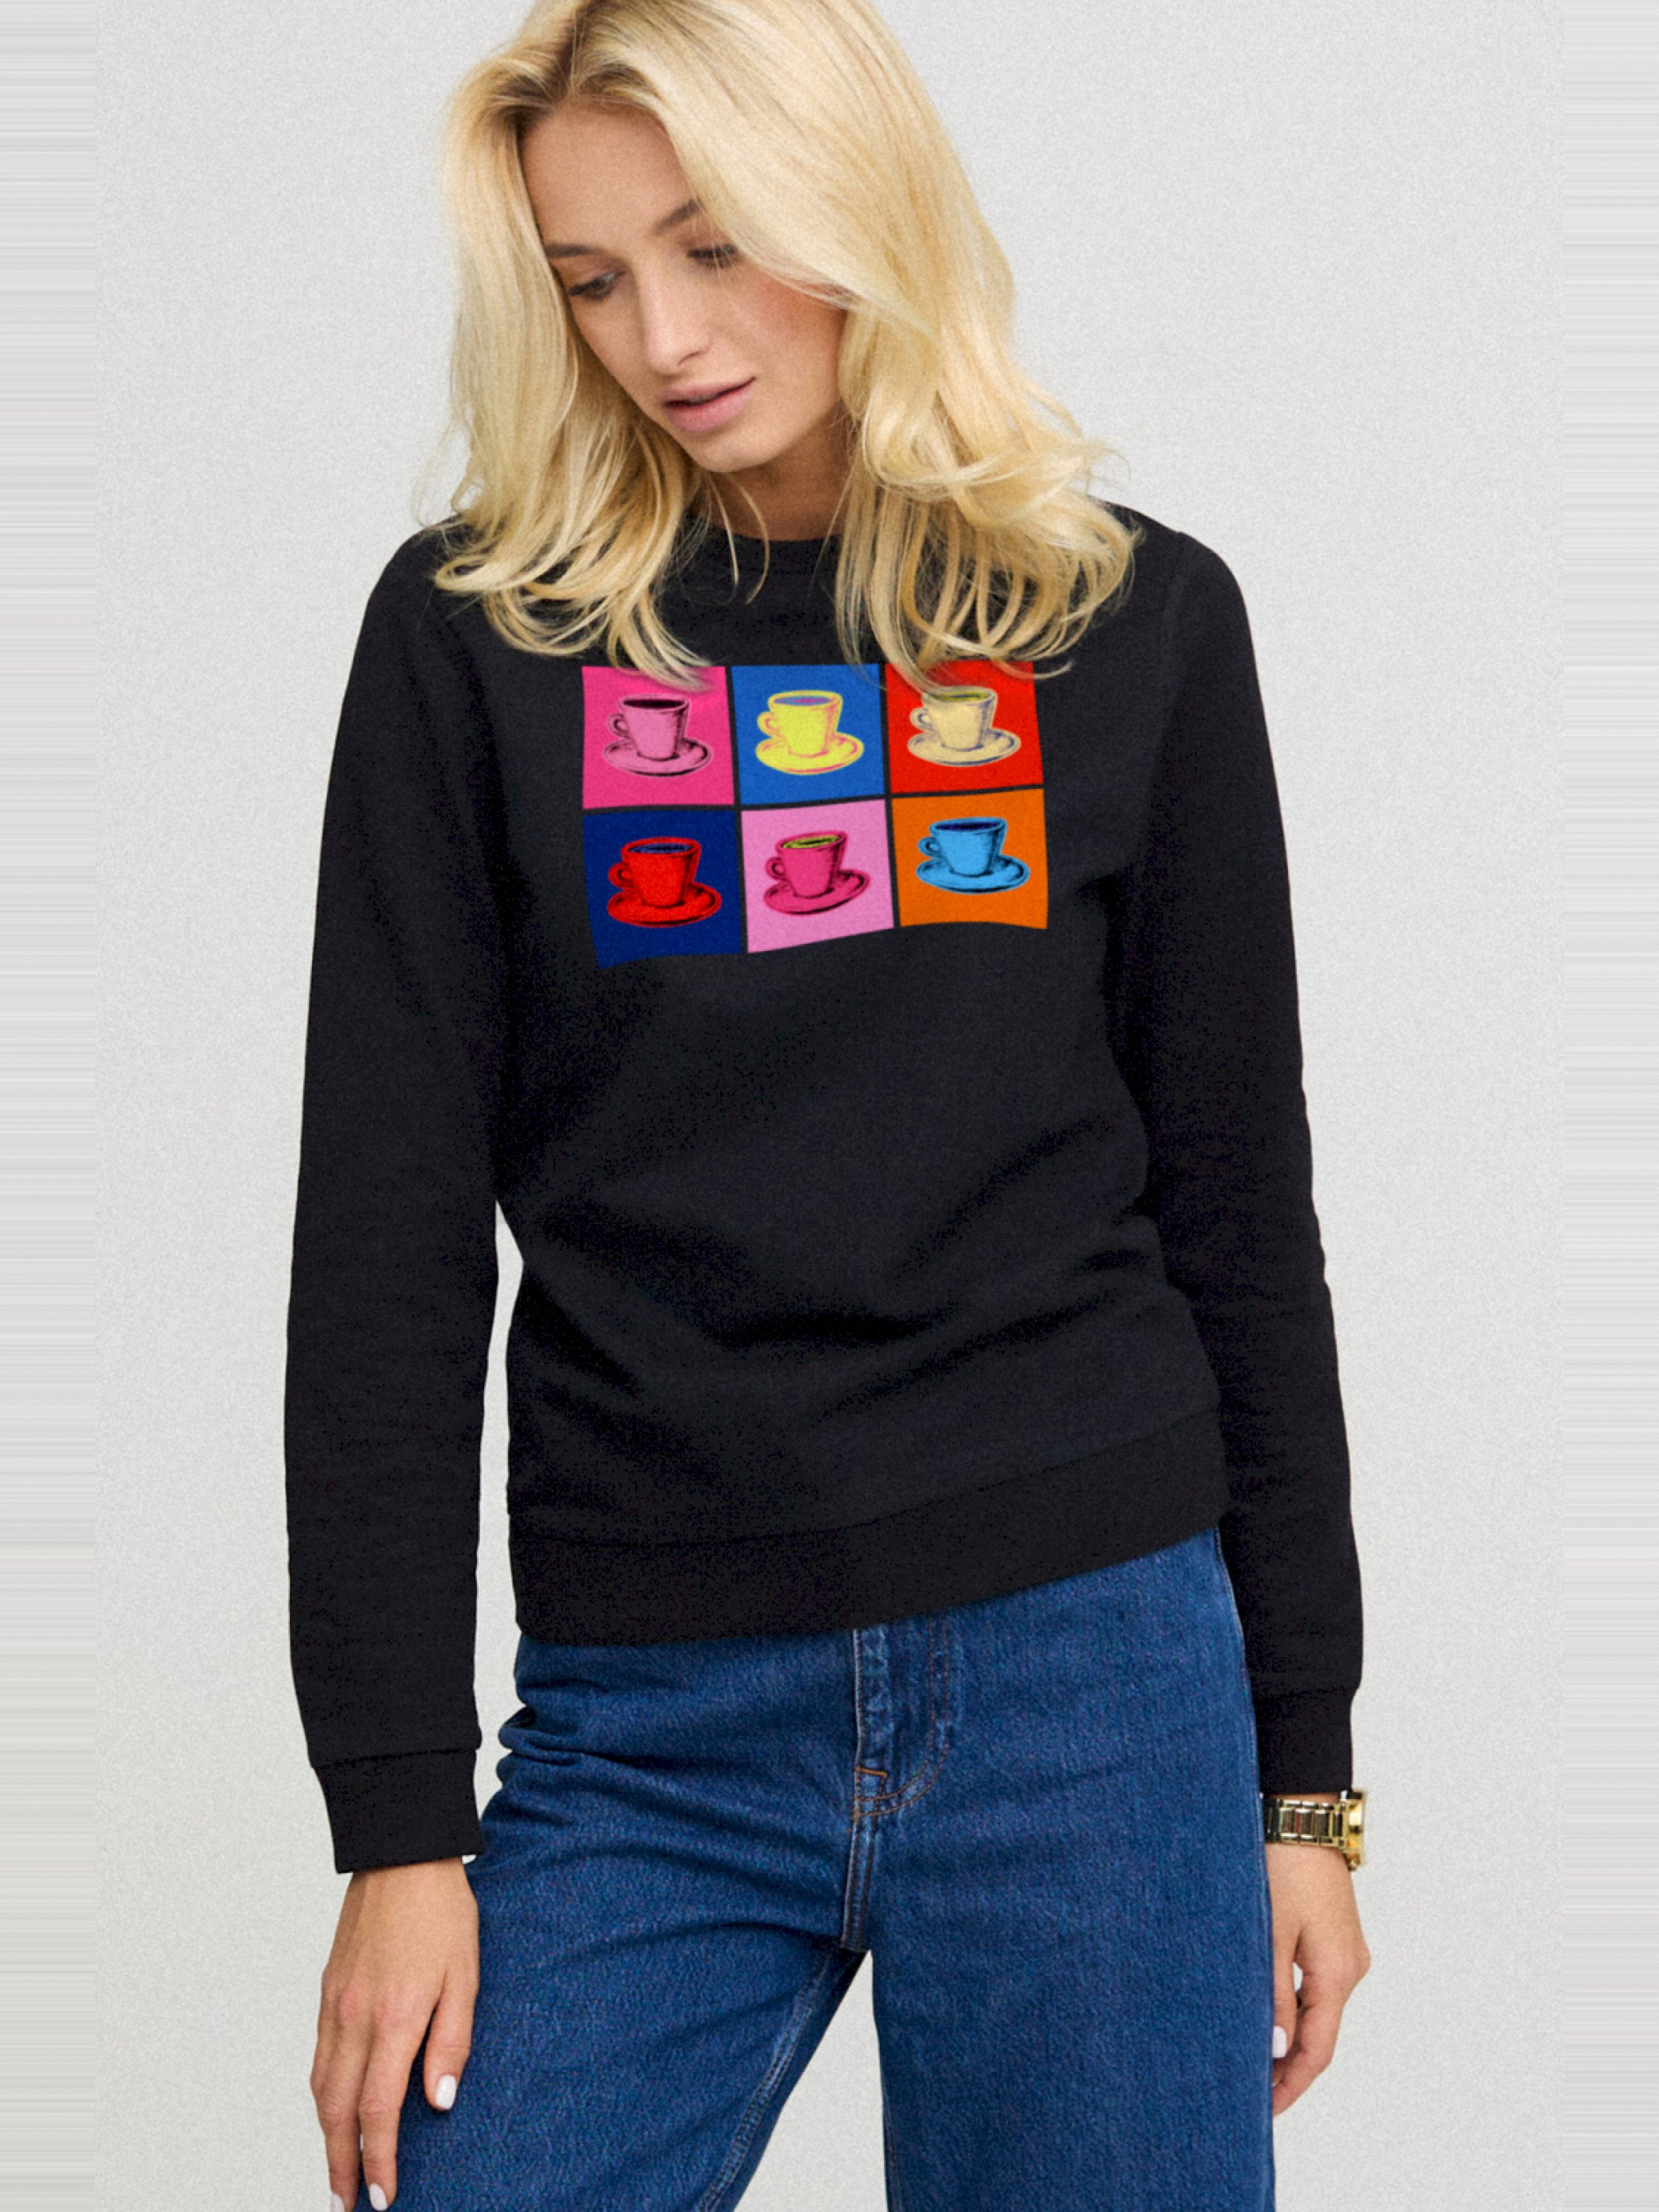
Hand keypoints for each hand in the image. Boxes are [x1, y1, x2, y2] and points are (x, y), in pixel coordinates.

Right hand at [311, 1857, 478, 2209]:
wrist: (401, 1853)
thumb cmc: (442, 1910)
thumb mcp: (465, 1974)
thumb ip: (452, 2042)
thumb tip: (439, 2103)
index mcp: (394, 2018)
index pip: (377, 2111)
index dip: (379, 2159)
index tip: (383, 2195)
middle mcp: (355, 2017)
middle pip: (337, 2111)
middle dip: (340, 2164)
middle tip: (346, 2204)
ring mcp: (335, 2004)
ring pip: (320, 2086)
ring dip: (326, 2135)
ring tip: (337, 2168)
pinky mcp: (327, 1989)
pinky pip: (318, 2055)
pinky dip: (322, 2094)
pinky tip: (333, 2107)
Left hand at [1264, 1820, 1370, 2115]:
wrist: (1302, 1813)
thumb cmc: (1282, 1866)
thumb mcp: (1271, 1934)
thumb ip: (1273, 1994)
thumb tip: (1277, 2050)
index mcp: (1337, 1974)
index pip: (1317, 2052)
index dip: (1291, 2085)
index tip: (1264, 2110)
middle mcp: (1351, 1968)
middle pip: (1321, 2034)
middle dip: (1288, 2066)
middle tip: (1250, 2089)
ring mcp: (1347, 1950)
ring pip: (1318, 2009)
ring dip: (1290, 2034)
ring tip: (1251, 2055)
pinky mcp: (1337, 1934)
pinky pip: (1318, 1983)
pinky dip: (1295, 2004)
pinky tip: (1268, 2009)